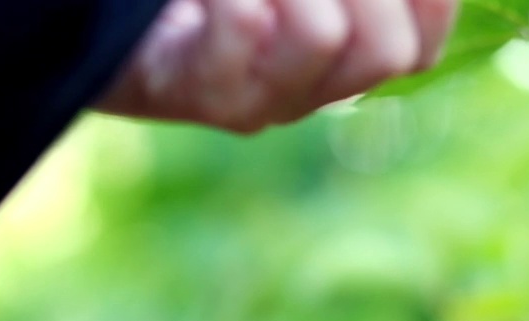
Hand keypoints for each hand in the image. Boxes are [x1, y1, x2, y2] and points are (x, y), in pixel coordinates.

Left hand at [94, 0, 458, 132]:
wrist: (107, 37)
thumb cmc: (209, 9)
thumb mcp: (293, 4)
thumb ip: (344, 1)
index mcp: (341, 64)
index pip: (421, 47)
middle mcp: (305, 94)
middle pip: (389, 50)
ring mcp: (250, 101)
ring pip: (322, 35)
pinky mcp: (191, 90)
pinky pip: (243, 24)